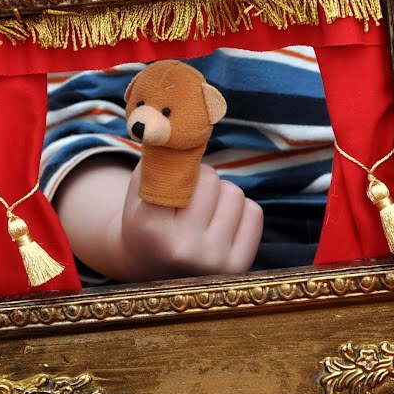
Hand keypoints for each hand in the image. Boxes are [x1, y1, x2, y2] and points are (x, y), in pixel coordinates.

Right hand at [118, 164, 263, 278]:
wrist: (153, 268)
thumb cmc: (147, 217)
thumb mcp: (140, 188)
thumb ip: (159, 158)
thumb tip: (182, 126)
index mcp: (151, 228)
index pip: (181, 172)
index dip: (180, 166)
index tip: (178, 165)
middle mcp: (183, 249)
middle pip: (211, 180)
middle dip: (201, 179)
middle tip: (187, 196)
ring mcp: (214, 262)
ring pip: (235, 194)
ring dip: (221, 194)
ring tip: (202, 211)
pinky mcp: (238, 266)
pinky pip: (253, 212)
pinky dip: (239, 210)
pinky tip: (219, 224)